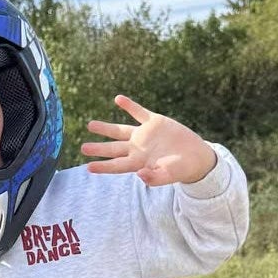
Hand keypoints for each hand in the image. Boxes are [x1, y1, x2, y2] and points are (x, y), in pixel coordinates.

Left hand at [80, 94, 217, 186]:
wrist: (194, 156)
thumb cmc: (181, 170)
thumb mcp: (169, 175)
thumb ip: (155, 178)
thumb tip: (140, 175)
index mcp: (139, 163)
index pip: (117, 165)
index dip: (103, 166)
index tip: (89, 167)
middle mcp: (138, 149)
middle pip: (114, 148)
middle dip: (98, 148)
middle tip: (83, 147)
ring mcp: (144, 135)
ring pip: (120, 130)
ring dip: (106, 128)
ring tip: (90, 125)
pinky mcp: (154, 122)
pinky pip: (139, 112)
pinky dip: (129, 105)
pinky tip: (118, 99)